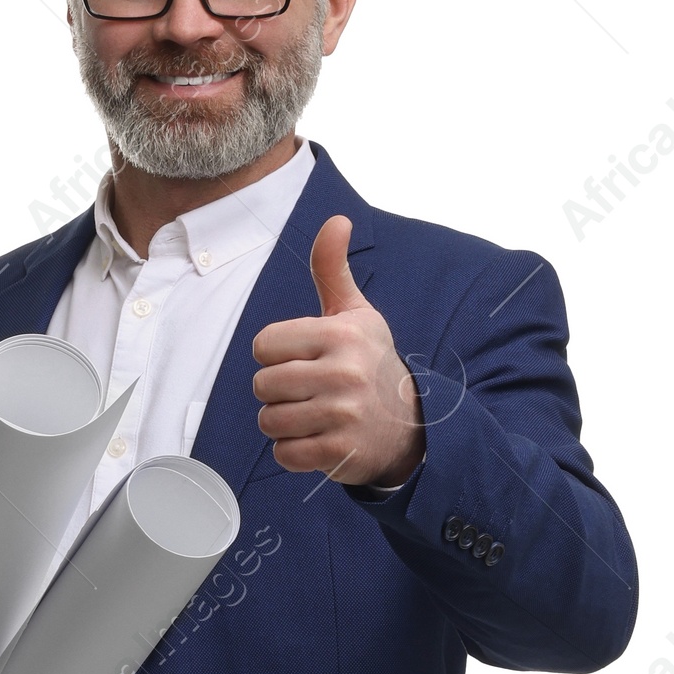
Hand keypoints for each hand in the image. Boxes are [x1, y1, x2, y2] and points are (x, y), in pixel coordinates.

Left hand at [251, 215, 424, 486]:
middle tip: (308, 391)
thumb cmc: (370, 363)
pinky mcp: (340, 452)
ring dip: (283, 423)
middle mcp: (343, 373)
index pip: (264, 345)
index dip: (275, 354)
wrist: (409, 425)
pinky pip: (284, 454)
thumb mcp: (355, 314)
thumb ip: (332, 269)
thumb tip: (336, 220)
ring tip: (311, 415)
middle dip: (277, 391)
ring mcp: (343, 415)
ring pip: (270, 421)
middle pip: (263, 384)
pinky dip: (293, 452)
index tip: (302, 358)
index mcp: (340, 335)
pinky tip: (316, 439)